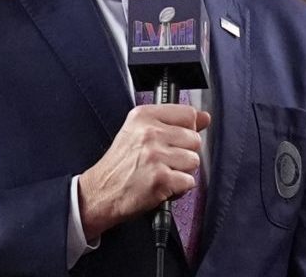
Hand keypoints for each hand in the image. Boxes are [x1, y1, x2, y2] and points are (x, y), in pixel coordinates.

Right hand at [76, 103, 208, 239]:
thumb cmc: (119, 165)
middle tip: (164, 161)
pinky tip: (162, 186)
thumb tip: (205, 117)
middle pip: (194, 139)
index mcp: (144, 116)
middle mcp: (150, 133)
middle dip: (184, 154)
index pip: (188, 114)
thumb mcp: (138, 132)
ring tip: (162, 173)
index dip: (187, 130)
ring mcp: (155, 156)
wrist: (100, 192)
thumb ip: (173, 122)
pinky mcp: (160, 178)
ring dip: (182, 172)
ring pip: (194, 161)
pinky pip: (189, 182)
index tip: (177, 139)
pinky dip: (178, 189)